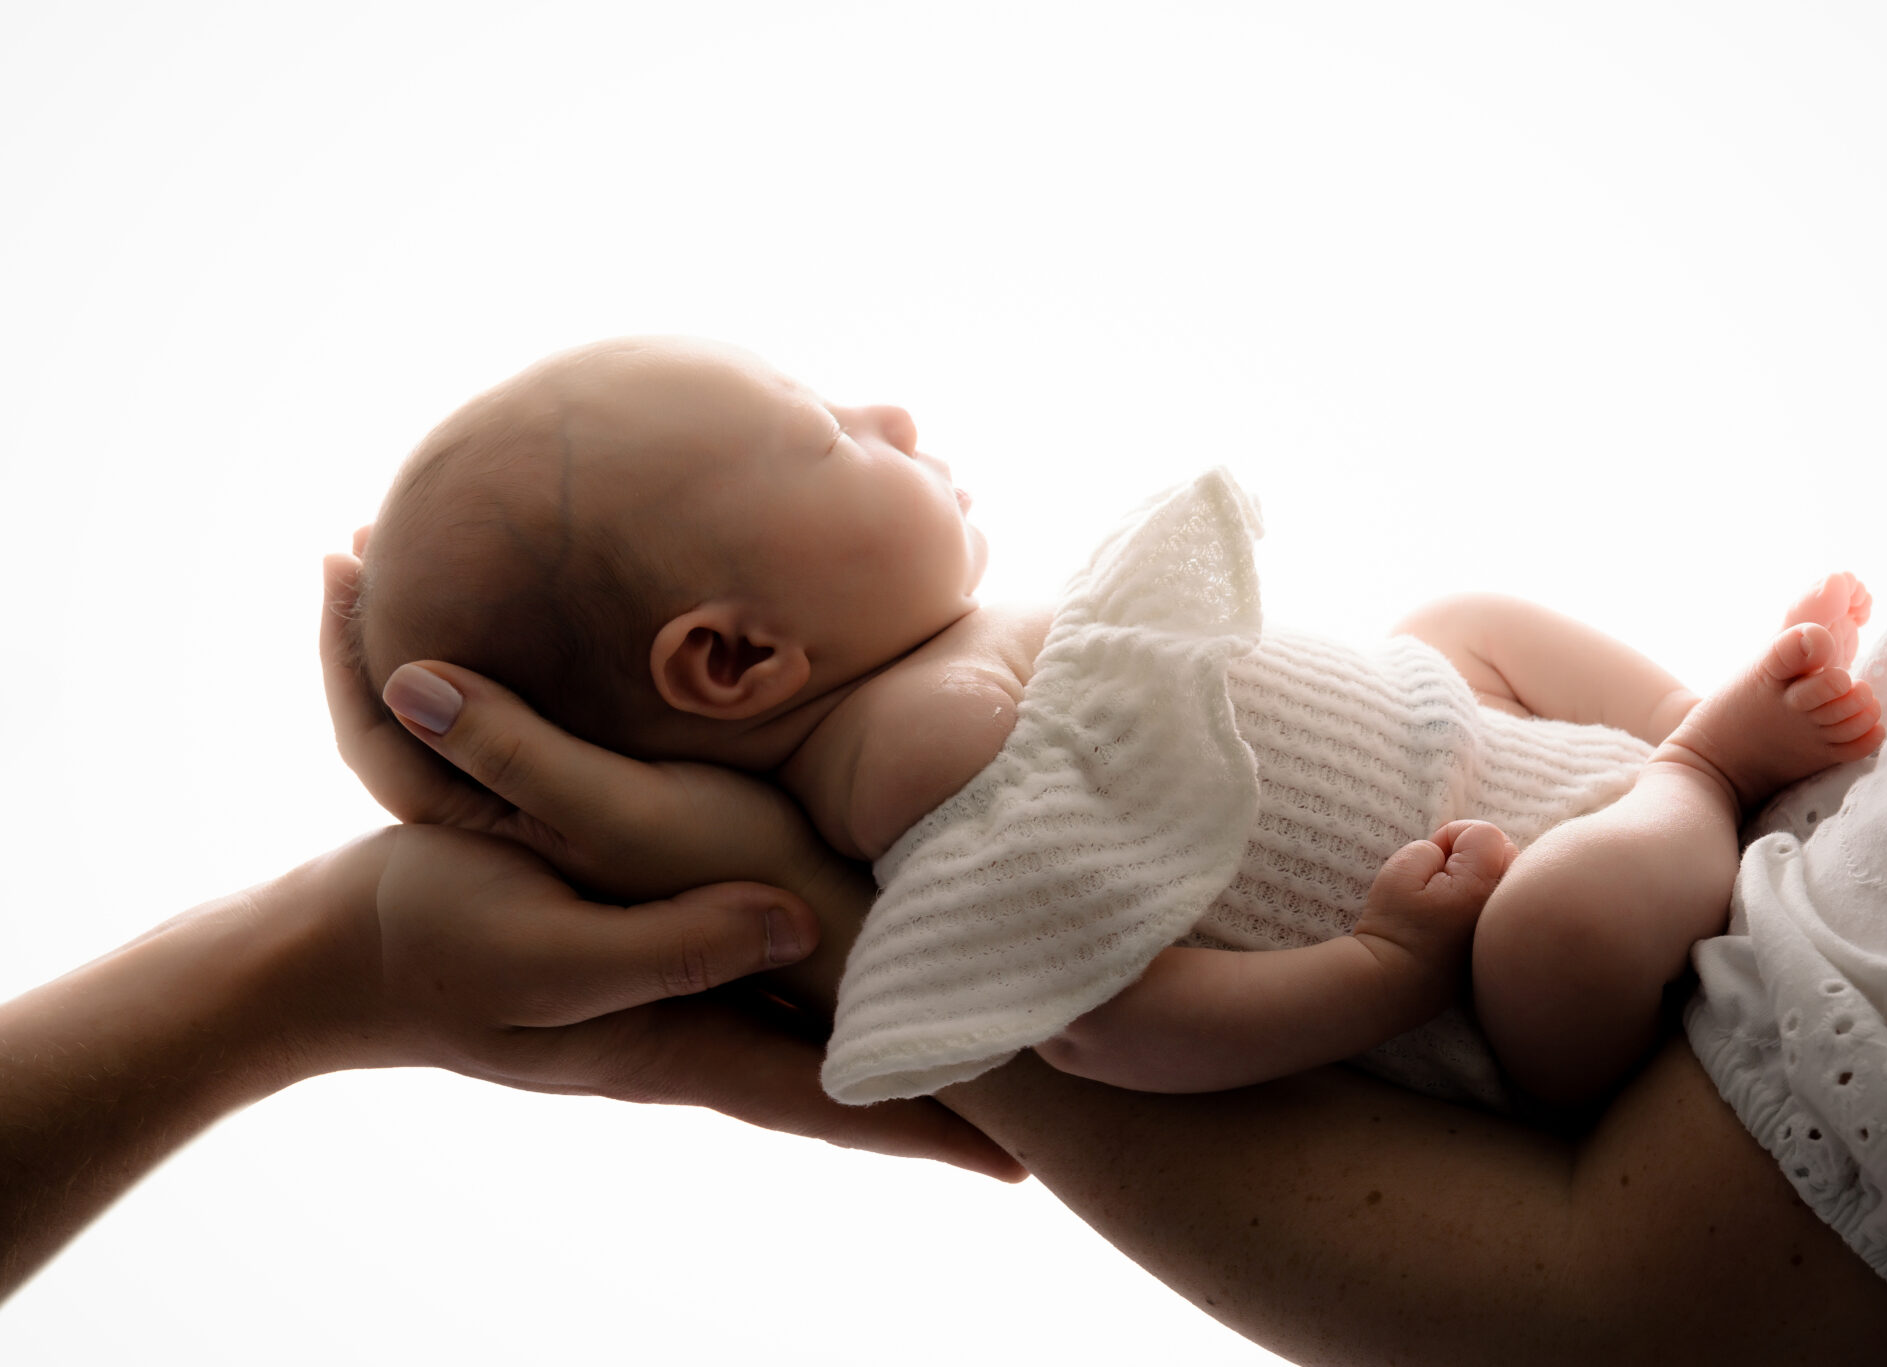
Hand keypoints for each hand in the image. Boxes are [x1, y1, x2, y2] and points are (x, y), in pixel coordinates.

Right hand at [297, 824, 1022, 1178]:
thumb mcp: (547, 950)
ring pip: (814, 1020)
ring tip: (988, 1041)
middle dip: (939, 1094)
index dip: (925, 1126)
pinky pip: (769, 967)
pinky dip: (835, 984)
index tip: (1024, 1162)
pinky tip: (865, 968)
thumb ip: (668, 948)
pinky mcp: (652, 935)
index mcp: (680, 1042)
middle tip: (1045, 1110)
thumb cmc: (432, 944)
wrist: (343, 947)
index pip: (831, 1098)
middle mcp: (697, 1022)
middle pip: (843, 1070)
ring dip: (895, 1036)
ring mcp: (676, 985)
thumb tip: (797, 926)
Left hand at [323, 549, 819, 904]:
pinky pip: (527, 718)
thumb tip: (408, 683)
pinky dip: (507, 660)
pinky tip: (537, 616)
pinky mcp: (618, 798)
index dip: (348, 649)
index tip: (337, 554)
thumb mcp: (618, 822)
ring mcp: (564, 814)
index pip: (380, 736)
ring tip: (427, 558)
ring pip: (464, 718)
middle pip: (405, 722)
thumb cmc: (733, 874)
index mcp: (495, 835)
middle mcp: (517, 826)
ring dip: (437, 642)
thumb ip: (520, 758)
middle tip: (360, 537)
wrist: (829, 929)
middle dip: (374, 629)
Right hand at [1349, 820, 1514, 1001]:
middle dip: (1473, 853)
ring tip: (1450, 897)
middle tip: (1439, 877)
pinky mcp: (1499, 942)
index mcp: (1480, 884)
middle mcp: (1502, 904)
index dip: (1451, 837)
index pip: (1484, 832)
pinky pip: (1503, 904)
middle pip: (1504, 850)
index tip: (1430, 862)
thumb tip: (1452, 854)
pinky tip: (1461, 917)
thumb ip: (1433, 846)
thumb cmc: (1394, 927)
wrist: (1396, 983)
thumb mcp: (1401, 869)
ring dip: (1483, 875)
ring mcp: (1504, 926)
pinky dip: (1486, 900)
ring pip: (1507, 877)